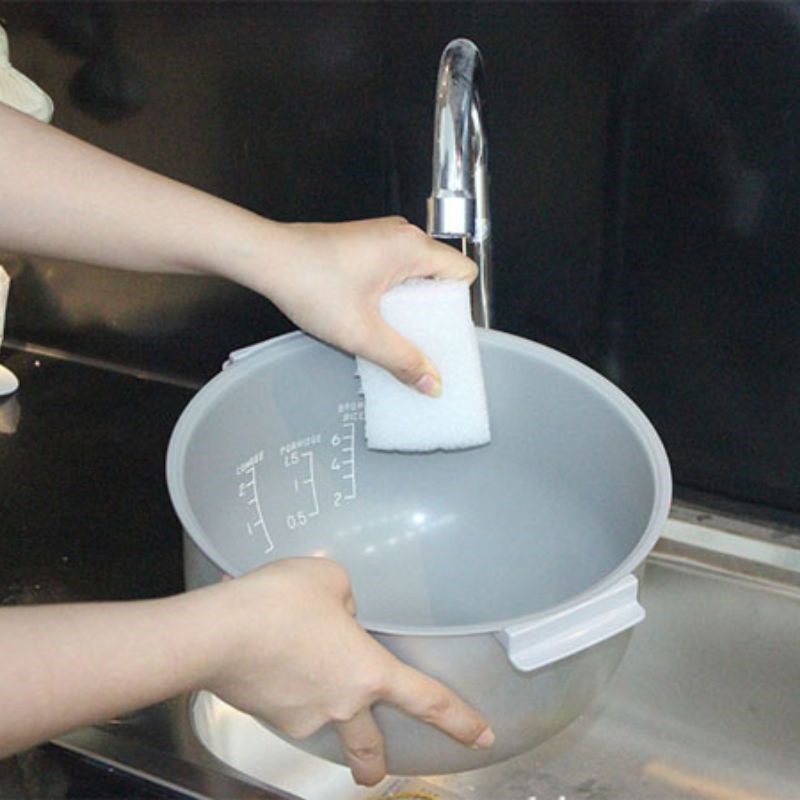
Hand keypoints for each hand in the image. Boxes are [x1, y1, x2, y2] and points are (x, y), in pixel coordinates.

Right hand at [200, 558, 492, 785]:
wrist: (218, 633)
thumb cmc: (282, 602)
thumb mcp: (328, 578)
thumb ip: (347, 596)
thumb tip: (342, 610)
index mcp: (368, 672)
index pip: (427, 700)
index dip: (459, 720)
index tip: (481, 737)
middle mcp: (340, 705)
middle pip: (368, 747)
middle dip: (373, 764)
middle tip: (373, 771)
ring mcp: (301, 718)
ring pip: (318, 716)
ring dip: (315, 698)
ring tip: (292, 653)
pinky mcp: (266, 716)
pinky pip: (285, 701)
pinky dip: (284, 685)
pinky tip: (269, 656)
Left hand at [233, 217, 476, 395]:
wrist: (267, 258)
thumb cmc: (308, 281)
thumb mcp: (361, 333)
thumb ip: (401, 360)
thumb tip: (431, 382)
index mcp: (412, 247)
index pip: (462, 273)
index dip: (457, 306)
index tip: (441, 333)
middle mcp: (401, 235)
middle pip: (439, 275)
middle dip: (431, 311)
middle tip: (416, 340)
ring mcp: (381, 237)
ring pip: (414, 275)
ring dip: (408, 305)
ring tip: (390, 332)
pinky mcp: (364, 244)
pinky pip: (394, 271)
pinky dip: (390, 295)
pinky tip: (371, 317)